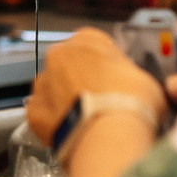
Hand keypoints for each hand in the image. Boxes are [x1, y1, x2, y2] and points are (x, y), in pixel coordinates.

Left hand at [27, 27, 163, 146]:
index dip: (102, 63)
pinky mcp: (34, 111)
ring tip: (85, 120)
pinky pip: (42, 114)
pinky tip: (71, 131)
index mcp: (86, 40)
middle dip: (79, 80)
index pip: (92, 43)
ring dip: (64, 100)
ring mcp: (43, 83)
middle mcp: (59, 56)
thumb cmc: (132, 103)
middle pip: (67, 64)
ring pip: (51, 88)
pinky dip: (54, 123)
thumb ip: (127, 74)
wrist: (110, 136)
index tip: (111, 78)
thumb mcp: (143, 79)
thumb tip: (127, 86)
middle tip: (99, 101)